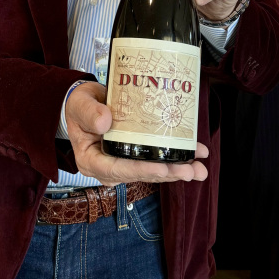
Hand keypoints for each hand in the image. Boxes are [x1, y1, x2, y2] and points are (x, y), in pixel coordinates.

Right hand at [66, 81, 208, 185]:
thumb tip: (105, 121)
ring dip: (177, 170)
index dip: (140, 171)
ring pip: (151, 171)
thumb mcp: (80, 105)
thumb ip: (89, 112)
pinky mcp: (134, 156)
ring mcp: (122, 163)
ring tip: (199, 168)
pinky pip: (155, 160)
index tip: (161, 169)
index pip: (116, 169)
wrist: (84, 104)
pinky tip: (195, 155)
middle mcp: (108, 167)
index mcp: (91, 160)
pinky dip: (175, 159)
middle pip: (140, 174)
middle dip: (168, 174)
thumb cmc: (80, 105)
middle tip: (191, 171)